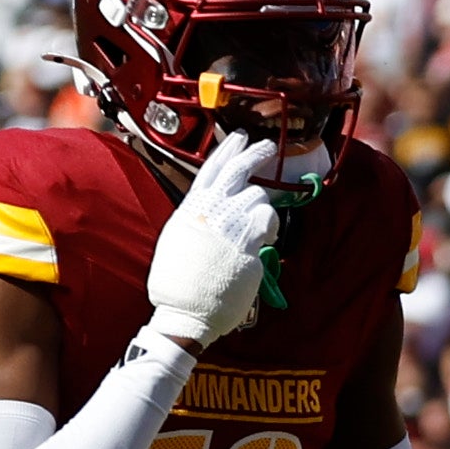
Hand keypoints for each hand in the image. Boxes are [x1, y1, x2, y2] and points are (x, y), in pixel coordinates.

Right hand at [146, 131, 281, 346]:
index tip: (237, 138)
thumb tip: (212, 217)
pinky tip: (266, 237)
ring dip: (263, 207)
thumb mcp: (179, 243)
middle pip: (236, 170)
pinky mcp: (247, 241)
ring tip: (258, 225)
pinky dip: (270, 225)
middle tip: (268, 146)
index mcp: (189, 210)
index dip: (226, 151)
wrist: (185, 311)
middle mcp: (208, 211)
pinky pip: (268, 219)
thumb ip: (198, 223)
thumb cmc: (180, 286)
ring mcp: (228, 224)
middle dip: (255, 153)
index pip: (208, 170)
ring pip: (258, 195)